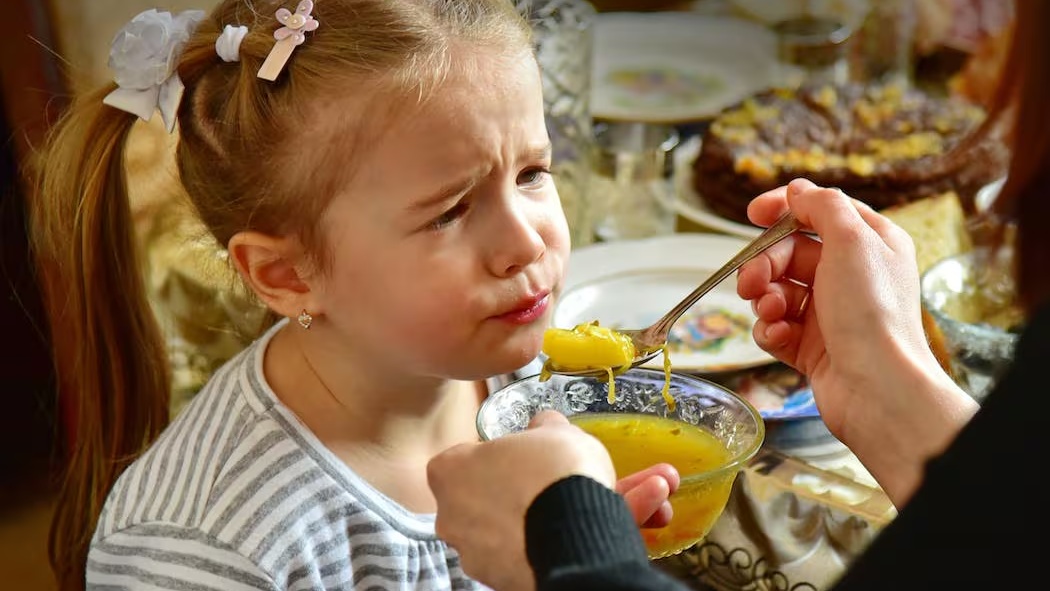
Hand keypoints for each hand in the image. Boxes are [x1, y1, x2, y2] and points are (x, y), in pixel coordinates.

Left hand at [427, 411, 677, 589]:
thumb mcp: (557, 432)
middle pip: (513, 495)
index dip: (506, 453)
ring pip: (544, 521)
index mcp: (451, 473)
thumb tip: (546, 425)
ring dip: (596, 503)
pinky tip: (648, 508)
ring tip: (654, 489)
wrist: (574, 533)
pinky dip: (596, 529)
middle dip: (566, 481)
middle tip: (599, 468)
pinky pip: (556, 546)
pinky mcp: (513, 580)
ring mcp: (484, 555)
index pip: (467, 458)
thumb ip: (548, 427)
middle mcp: (457, 518)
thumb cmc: (552, 473)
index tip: (537, 451)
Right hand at [736, 179, 976, 503]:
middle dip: (764, 264)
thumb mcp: (853, 241)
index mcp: (870, 244)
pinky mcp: (811, 346)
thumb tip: (799, 190)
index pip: (820, 212)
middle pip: (789, 253)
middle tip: (751, 280)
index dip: (784, 209)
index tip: (753, 214)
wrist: (877, 388)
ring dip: (764, 298)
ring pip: (776, 290)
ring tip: (771, 312)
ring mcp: (829, 313)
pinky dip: (769, 329)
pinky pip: (774, 327)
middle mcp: (851, 276)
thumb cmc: (873, 314)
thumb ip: (823, 206)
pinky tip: (777, 336)